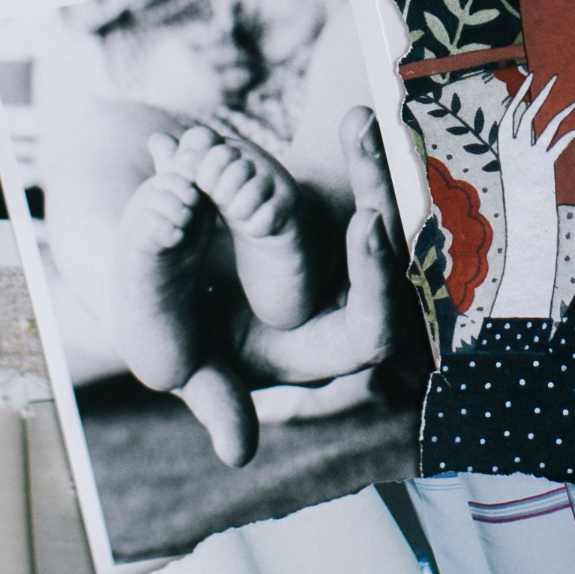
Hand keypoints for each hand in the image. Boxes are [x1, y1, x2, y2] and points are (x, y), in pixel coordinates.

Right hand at [173, 107, 415, 464]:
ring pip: (396, 216)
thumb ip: (217, 401)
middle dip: (387, 209)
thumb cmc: (177, 326)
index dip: (378, 280)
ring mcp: (360, 257)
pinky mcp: (360, 214)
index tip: (365, 221)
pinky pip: (379, 183)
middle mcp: (353, 304)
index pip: (376, 327)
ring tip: (359, 124)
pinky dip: (365, 152)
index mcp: (326, 348)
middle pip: (397, 261)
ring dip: (376, 170)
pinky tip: (354, 117)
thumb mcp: (188, 361)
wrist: (180, 249)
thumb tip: (238, 457)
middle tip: (374, 168)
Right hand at [487, 73, 574, 318]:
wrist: (524, 214)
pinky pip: (563, 143)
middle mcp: (515, 148)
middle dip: (539, 93)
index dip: (519, 95)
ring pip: (548, 125)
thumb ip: (521, 139)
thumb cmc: (521, 187)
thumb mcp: (516, 161)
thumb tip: (527, 116)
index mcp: (503, 146)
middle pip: (528, 113)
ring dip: (563, 111)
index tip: (528, 78)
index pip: (510, 113)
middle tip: (549, 76)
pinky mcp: (547, 164)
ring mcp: (531, 156)